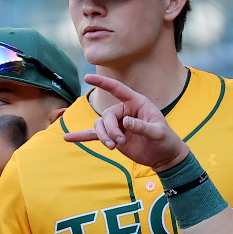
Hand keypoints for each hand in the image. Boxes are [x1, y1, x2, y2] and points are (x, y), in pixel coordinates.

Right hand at [63, 73, 189, 171]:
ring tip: (113, 147)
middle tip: (119, 142)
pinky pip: (95, 135)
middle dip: (109, 130)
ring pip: (100, 126)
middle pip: (106, 115)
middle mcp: (125, 111)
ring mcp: (117, 124)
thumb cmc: (165, 140)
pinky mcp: (113, 137)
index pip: (117, 89)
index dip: (103, 83)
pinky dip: (82, 137)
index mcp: (137, 103)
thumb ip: (143, 127)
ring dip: (104, 137)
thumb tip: (127, 122)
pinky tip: (67, 138)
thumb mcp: (158, 133)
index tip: (87, 77)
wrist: (163, 156)